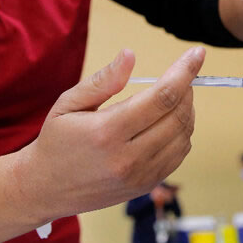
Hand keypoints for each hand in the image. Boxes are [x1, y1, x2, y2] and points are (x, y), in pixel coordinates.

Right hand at [14, 46, 202, 221]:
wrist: (45, 189)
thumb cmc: (56, 141)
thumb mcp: (69, 103)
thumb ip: (103, 80)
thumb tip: (131, 55)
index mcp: (107, 132)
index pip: (162, 96)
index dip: (184, 72)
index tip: (197, 53)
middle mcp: (128, 157)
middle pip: (178, 115)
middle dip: (187, 88)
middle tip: (181, 74)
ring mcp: (140, 175)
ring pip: (183, 135)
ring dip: (187, 110)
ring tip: (174, 95)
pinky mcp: (146, 185)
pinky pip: (178, 154)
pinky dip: (182, 132)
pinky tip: (169, 120)